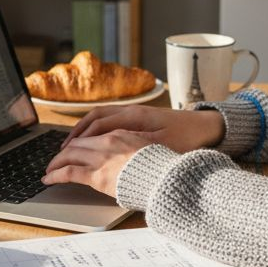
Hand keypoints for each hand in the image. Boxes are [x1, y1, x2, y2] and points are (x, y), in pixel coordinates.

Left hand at [42, 130, 153, 197]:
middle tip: (57, 161)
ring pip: (68, 156)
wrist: (165, 176)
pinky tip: (48, 179)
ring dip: (55, 163)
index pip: (92, 136)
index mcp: (120, 135)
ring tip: (49, 171)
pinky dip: (54, 175)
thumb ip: (137, 148)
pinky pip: (68, 173)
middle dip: (64, 153)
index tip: (74, 149)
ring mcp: (100, 158)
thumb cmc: (162, 166)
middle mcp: (106, 143)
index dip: (80, 143)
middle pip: (77, 144)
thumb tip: (134, 155)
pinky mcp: (96, 176)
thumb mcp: (151, 149)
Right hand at [63, 105, 224, 153]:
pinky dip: (95, 129)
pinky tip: (92, 141)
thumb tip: (112, 152)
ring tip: (70, 147)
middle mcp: (130, 112)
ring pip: (99, 118)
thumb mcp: (163, 147)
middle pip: (93, 119)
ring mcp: (133, 113)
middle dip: (74, 136)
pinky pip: (109, 120)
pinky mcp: (139, 118)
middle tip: (60, 153)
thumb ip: (136, 147)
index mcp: (133, 117)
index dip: (78, 140)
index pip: (97, 125)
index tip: (64, 155)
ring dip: (83, 131)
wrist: (207, 126)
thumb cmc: (187, 138)